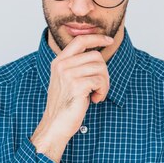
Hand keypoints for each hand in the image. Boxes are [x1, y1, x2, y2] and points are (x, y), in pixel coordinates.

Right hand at [31, 34, 112, 162]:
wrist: (55, 125)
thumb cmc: (64, 105)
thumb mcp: (66, 80)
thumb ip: (76, 66)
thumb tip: (97, 55)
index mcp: (59, 61)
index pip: (80, 41)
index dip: (96, 38)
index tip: (109, 40)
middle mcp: (62, 65)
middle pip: (96, 56)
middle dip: (104, 72)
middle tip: (98, 87)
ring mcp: (68, 74)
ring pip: (100, 68)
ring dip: (104, 84)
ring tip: (95, 94)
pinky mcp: (77, 85)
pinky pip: (100, 81)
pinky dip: (102, 91)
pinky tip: (94, 99)